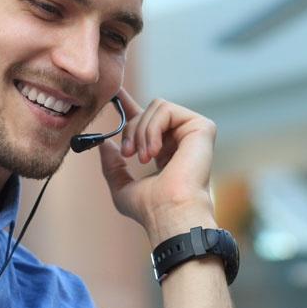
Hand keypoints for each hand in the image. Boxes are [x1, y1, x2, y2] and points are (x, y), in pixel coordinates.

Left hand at [97, 90, 216, 241]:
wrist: (170, 213)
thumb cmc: (150, 209)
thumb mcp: (122, 187)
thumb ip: (112, 165)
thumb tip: (104, 144)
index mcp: (166, 152)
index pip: (148, 121)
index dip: (130, 105)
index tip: (114, 94)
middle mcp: (181, 140)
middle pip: (147, 111)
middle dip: (130, 128)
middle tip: (127, 153)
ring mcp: (193, 133)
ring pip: (156, 106)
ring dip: (141, 131)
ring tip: (143, 158)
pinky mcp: (202, 127)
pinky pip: (166, 109)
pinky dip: (153, 128)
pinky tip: (154, 152)